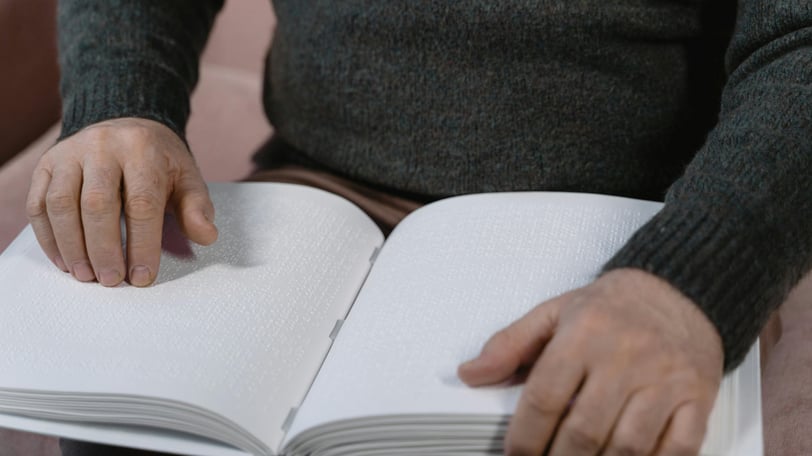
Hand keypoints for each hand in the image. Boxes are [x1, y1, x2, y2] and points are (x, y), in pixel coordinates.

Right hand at [26, 118, 217, 286]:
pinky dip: (49, 237)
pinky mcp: (46, 164)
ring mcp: (70, 153)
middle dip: (104, 249)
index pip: (142, 203)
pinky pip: (39, 204)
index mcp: (143, 150)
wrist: (127, 126)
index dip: (142, 244)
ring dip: (72, 246)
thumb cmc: (159, 161)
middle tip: (111, 280)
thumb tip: (207, 236)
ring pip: (61, 204)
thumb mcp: (186, 178)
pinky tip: (65, 261)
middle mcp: (103, 146)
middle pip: (97, 204)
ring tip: (86, 275)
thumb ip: (196, 208)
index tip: (142, 276)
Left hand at [458, 268, 723, 455]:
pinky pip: (680, 448)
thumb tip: (470, 373)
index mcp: (584, 334)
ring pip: (629, 447)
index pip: (545, 398)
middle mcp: (626, 357)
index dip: (524, 438)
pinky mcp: (696, 398)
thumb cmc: (612, 308)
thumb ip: (509, 344)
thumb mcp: (554, 313)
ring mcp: (665, 380)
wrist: (681, 292)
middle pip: (584, 431)